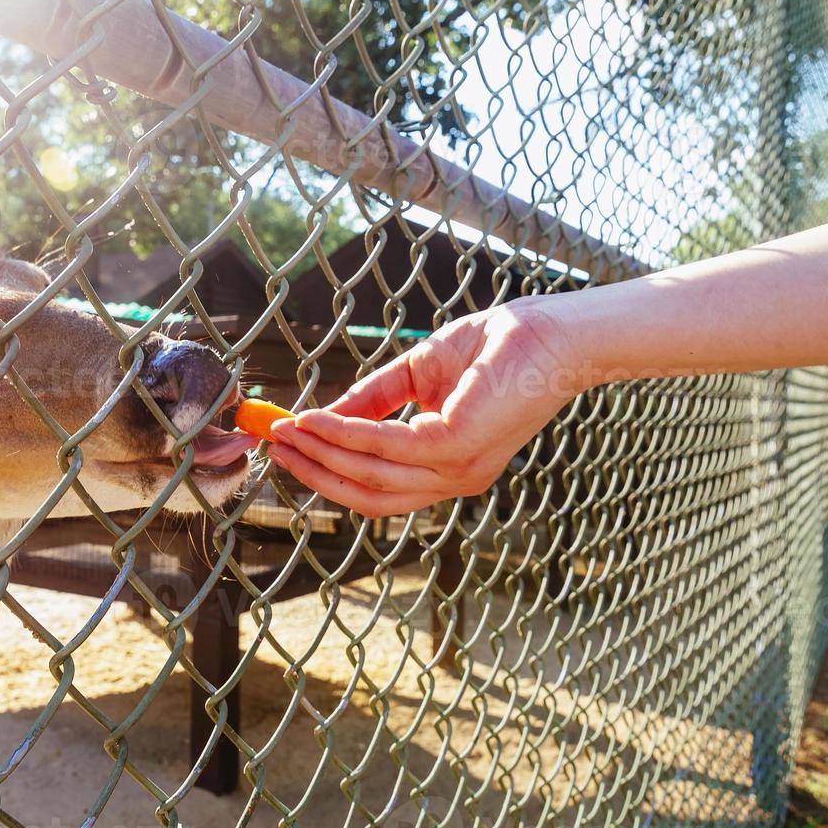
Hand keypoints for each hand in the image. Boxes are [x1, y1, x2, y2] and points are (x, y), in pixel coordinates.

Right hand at [267, 301, 586, 516]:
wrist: (552, 332)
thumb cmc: (496, 347)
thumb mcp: (420, 375)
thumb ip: (377, 399)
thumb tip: (326, 417)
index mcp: (452, 470)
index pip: (382, 489)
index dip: (331, 474)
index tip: (290, 450)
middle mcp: (456, 479)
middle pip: (369, 495)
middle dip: (317, 472)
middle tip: (275, 447)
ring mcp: (457, 469)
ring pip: (371, 475)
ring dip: (321, 454)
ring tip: (286, 431)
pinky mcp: (455, 446)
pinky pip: (384, 445)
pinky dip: (344, 433)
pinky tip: (318, 418)